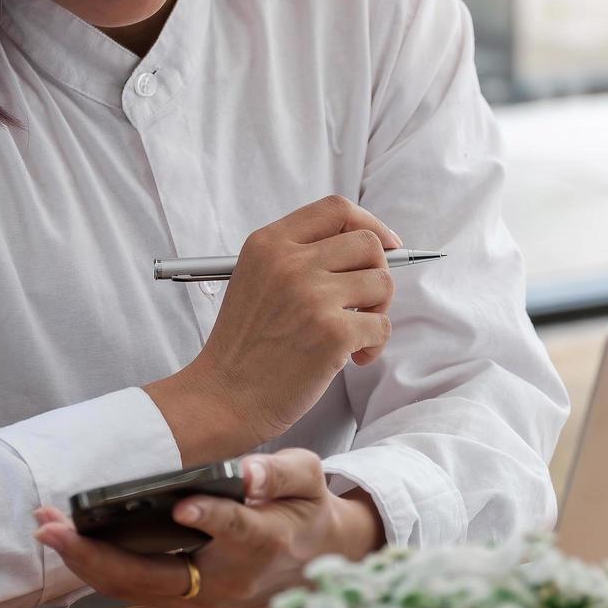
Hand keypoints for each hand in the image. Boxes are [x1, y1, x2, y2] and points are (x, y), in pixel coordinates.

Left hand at [33, 449, 383, 607]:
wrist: (310, 557)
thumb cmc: (303, 512)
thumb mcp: (307, 479)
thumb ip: (280, 474)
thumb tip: (250, 473)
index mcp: (262, 544)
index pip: (236, 530)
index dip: (211, 518)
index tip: (185, 504)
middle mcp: (225, 581)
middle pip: (158, 578)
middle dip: (101, 556)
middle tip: (58, 529)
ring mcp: (198, 596)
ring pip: (135, 589)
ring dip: (85, 562)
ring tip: (46, 529)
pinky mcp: (179, 597)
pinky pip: (132, 587)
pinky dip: (94, 566)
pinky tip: (65, 539)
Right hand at [146, 194, 402, 462]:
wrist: (222, 398)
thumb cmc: (243, 347)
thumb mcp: (255, 280)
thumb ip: (299, 257)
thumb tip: (368, 247)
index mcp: (268, 244)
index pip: (337, 209)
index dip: (370, 224)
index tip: (385, 245)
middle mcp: (290, 263)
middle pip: (368, 243)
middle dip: (377, 272)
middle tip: (363, 304)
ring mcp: (312, 296)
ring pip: (382, 283)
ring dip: (378, 311)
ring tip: (354, 335)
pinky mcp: (332, 333)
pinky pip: (382, 326)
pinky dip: (375, 345)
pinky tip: (353, 359)